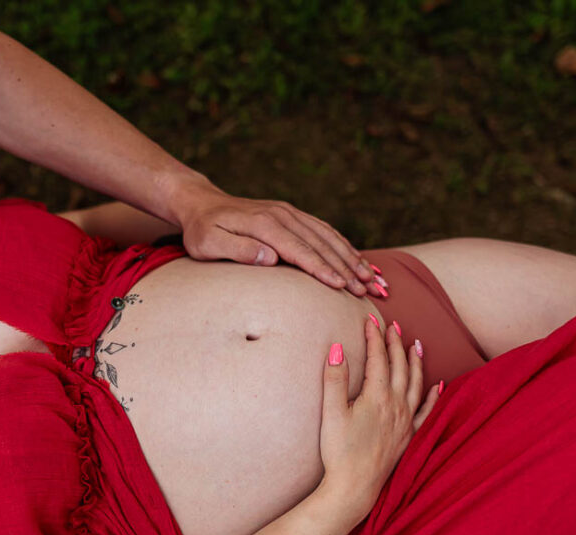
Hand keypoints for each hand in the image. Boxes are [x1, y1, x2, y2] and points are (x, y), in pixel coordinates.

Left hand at [170, 180, 377, 296]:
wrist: (201, 204)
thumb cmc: (201, 230)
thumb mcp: (208, 243)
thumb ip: (238, 249)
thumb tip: (270, 258)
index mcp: (264, 224)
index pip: (299, 250)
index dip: (322, 269)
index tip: (342, 286)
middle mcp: (282, 215)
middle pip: (321, 244)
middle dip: (348, 267)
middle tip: (369, 290)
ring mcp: (289, 213)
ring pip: (328, 236)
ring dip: (352, 257)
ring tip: (373, 279)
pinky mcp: (291, 215)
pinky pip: (323, 230)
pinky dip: (343, 245)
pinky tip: (357, 259)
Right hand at [318, 320, 439, 517]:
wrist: (355, 487)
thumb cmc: (339, 451)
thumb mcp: (331, 413)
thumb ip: (335, 379)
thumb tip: (338, 348)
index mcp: (377, 397)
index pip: (378, 358)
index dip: (374, 337)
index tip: (370, 319)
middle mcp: (397, 406)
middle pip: (399, 367)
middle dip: (395, 344)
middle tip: (392, 325)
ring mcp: (406, 422)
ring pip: (416, 384)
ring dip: (416, 362)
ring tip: (416, 345)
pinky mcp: (409, 437)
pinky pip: (427, 411)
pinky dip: (434, 396)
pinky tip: (438, 385)